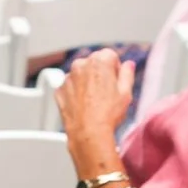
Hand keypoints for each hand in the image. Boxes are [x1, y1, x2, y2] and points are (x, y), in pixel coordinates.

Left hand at [58, 47, 129, 177]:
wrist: (88, 132)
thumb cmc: (108, 114)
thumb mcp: (126, 92)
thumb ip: (127, 74)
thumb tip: (128, 65)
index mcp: (99, 62)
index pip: (110, 55)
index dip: (115, 68)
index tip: (116, 80)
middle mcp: (80, 65)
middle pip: (94, 63)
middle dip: (100, 73)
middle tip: (107, 92)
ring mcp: (68, 77)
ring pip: (80, 74)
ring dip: (87, 82)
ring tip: (95, 101)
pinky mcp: (59, 89)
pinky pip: (70, 86)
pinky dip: (75, 92)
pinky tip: (84, 105)